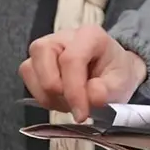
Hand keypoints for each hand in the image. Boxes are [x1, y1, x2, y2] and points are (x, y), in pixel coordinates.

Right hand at [19, 24, 147, 121]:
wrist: (111, 71)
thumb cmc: (115, 74)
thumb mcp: (121, 84)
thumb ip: (108, 91)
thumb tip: (92, 96)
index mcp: (89, 35)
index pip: (71, 59)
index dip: (73, 90)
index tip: (81, 114)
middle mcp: (64, 36)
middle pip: (43, 55)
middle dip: (56, 90)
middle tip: (76, 107)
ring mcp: (47, 46)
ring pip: (29, 68)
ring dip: (47, 95)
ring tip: (69, 103)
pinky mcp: (36, 60)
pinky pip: (28, 78)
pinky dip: (42, 96)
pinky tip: (60, 100)